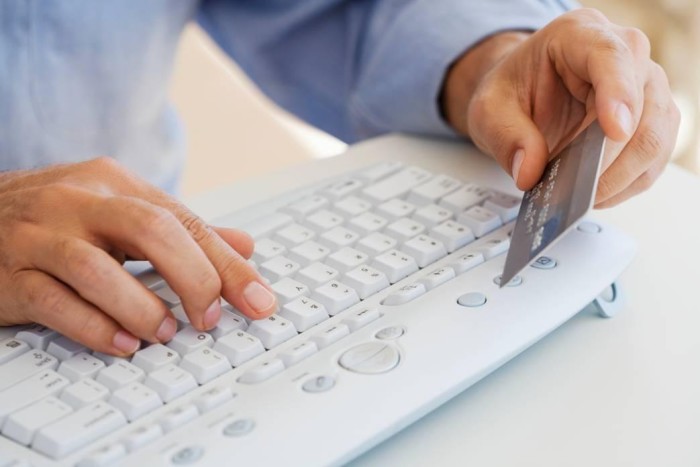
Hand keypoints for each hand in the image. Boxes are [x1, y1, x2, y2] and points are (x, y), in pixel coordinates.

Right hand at [0, 158, 276, 355]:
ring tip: (165, 333)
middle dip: (193, 277)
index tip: (258, 300)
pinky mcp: (9, 275)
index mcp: (115, 184)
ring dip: (140, 306)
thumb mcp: (120, 212)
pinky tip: (121, 343)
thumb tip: (244, 246)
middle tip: (209, 317)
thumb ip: (182, 231)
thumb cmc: (56, 219)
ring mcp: (38, 235)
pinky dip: (93, 328)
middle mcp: (78, 201)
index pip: (184, 221)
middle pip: (149, 229)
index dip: (227, 264)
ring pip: (95, 267)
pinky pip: (53, 302)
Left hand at [441, 8, 679, 207]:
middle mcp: (624, 55)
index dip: (619, 94)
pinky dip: (628, 182)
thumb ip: (505, 136)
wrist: (522, 92)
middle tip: (581, 188)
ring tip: (584, 196)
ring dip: (623, 175)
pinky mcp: (650, 121)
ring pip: (657, 135)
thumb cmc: (512, 90)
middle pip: (645, 104)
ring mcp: (644, 88)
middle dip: (614, 155)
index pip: (612, 57)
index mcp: (579, 35)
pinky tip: (597, 193)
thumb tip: (529, 172)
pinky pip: (653, 157)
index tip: (614, 131)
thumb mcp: (489, 110)